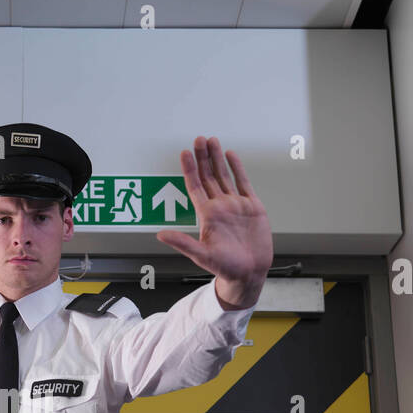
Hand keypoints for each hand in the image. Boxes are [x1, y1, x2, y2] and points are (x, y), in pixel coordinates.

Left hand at [156, 136, 272, 308]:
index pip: (195, 186)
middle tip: (198, 139)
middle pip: (208, 176)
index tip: (184, 153)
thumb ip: (182, 242)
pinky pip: (243, 183)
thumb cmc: (225, 268)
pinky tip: (231, 155)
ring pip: (224, 176)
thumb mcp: (201, 255)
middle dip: (203, 157)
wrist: (249, 273)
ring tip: (211, 141)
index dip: (189, 169)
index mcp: (207, 216)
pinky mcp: (252, 207)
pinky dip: (237, 168)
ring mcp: (235, 205)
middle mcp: (220, 207)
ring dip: (217, 158)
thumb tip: (160, 234)